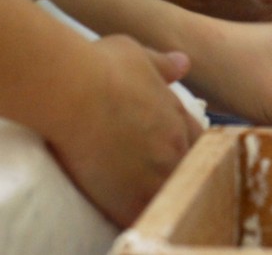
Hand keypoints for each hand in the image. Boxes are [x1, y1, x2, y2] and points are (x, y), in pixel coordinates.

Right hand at [46, 36, 201, 227]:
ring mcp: (156, 175)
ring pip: (170, 195)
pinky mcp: (131, 199)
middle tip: (149, 174)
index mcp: (178, 118)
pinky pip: (143, 216)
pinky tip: (123, 211)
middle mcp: (175, 148)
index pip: (198, 142)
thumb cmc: (101, 67)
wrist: (74, 92)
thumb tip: (183, 62)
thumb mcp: (137, 55)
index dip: (183, 147)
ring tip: (136, 193)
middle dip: (174, 171)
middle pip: (188, 169)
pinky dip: (138, 215)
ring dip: (159, 194)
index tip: (166, 150)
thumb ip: (162, 65)